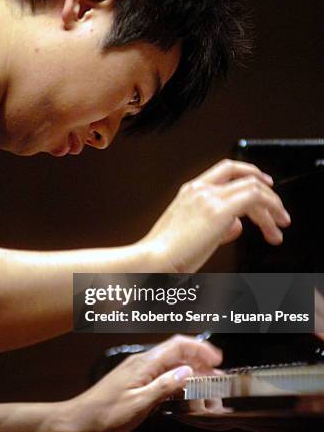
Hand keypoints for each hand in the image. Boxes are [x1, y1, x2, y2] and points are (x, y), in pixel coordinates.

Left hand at [70, 334, 221, 431]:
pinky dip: (176, 376)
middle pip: (176, 351)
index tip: (217, 359)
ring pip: (169, 361)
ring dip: (189, 367)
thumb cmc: (105, 414)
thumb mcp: (139, 403)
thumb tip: (188, 372)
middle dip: (198, 358)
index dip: (199, 348)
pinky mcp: (134, 379)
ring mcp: (137, 369)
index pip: (177, 345)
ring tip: (206, 380)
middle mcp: (141, 361)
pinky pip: (160, 371)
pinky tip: (183, 387)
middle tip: (216, 373)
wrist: (79, 420)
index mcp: (144, 363)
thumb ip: (164, 386)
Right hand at [140, 159, 290, 272]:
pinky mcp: (218, 211)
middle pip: (244, 177)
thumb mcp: (194, 235)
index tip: (265, 186)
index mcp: (190, 191)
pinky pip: (254, 199)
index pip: (226, 170)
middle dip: (268, 194)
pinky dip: (269, 212)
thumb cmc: (167, 254)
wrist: (152, 261)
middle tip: (279, 212)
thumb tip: (236, 225)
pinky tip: (271, 228)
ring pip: (253, 187)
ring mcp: (208, 197)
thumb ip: (218, 227)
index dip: (250, 174)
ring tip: (277, 228)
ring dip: (272, 207)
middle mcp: (199, 189)